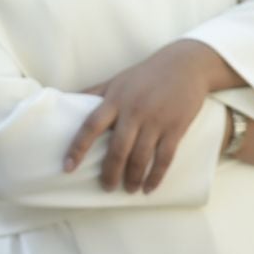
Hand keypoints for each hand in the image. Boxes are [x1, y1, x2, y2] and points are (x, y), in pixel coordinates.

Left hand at [66, 40, 225, 192]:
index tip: (68, 167)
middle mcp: (134, 110)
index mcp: (116, 99)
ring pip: (140, 157)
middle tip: (107, 187)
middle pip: (118, 149)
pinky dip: (156, 176)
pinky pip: (164, 158)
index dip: (78, 147)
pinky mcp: (176, 127)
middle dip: (110, 173)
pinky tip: (149, 187)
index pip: (91, 125)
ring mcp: (156, 120)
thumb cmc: (147, 74)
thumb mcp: (118, 79)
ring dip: (132, 178)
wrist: (187, 64)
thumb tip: (65, 101)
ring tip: (129, 189)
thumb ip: (94, 92)